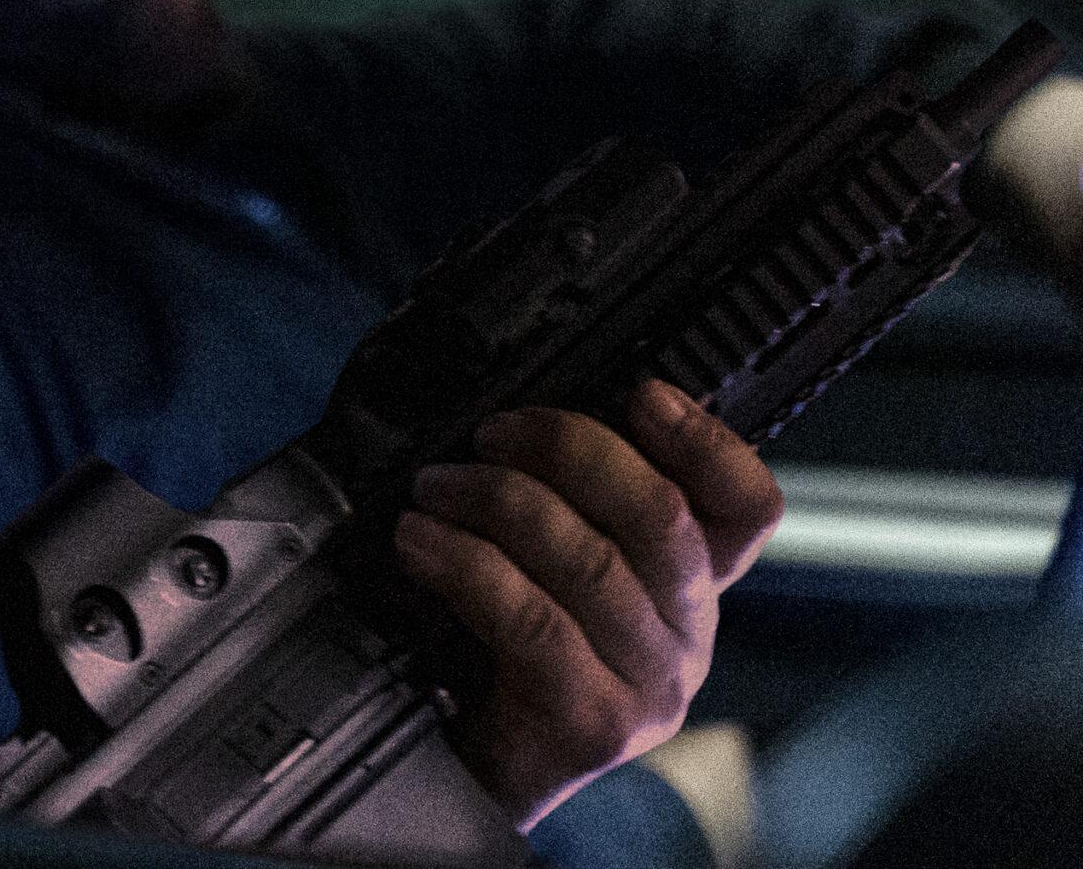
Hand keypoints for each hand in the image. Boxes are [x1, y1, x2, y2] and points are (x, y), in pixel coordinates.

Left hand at [390, 379, 783, 829]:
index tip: (643, 393)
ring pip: (588, 560)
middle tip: (489, 435)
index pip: (746, 507)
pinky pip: (532, 619)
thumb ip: (565, 502)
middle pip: (659, 514)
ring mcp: (648, 686)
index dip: (708, 440)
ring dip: (495, 503)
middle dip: (566, 449)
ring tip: (433, 490)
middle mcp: (686, 636)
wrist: (464, 772)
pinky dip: (464, 565)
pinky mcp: (595, 723)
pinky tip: (420, 545)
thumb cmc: (495, 650)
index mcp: (687, 587)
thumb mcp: (549, 568)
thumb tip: (522, 417)